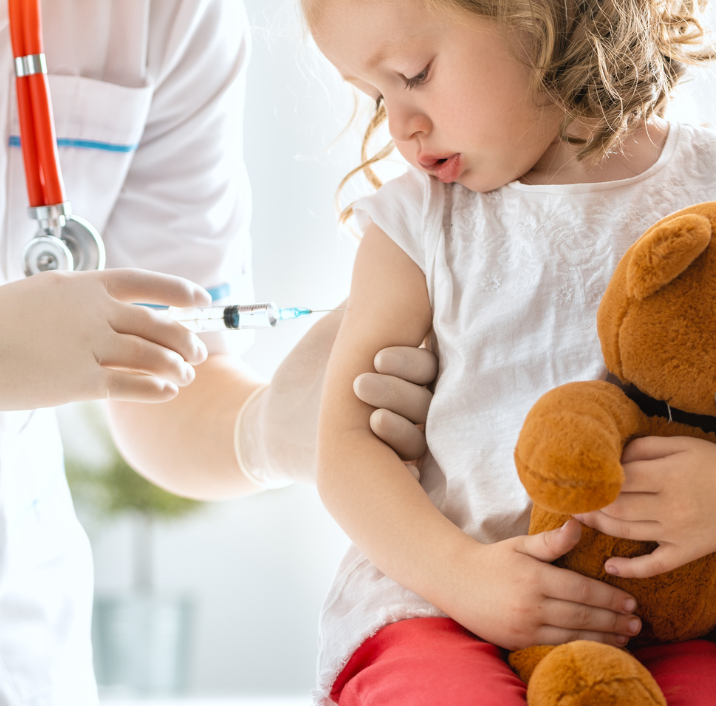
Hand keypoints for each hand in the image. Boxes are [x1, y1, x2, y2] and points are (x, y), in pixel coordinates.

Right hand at [0, 269, 208, 447]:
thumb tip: (100, 316)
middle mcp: (90, 311)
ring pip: (151, 355)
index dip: (178, 290)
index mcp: (80, 284)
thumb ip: (73, 305)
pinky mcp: (77, 382)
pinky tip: (168, 392)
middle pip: (156, 322)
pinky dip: (156, 388)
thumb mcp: (35, 297)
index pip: (144, 282)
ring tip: (185, 373)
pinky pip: (131, 385)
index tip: (202, 299)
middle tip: (197, 348)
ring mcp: (86, 345)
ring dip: (175, 365)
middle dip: (184, 337)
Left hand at [236, 310, 435, 485]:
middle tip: (367, 373)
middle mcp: (423, 401)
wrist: (280, 419)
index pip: (434, 363)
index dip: (412, 359)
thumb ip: (374, 298)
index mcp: (419, 366)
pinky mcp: (397, 466)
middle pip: (433, 395)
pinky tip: (376, 429)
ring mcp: (412, 435)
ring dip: (399, 415)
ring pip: (424, 428)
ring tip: (364, 403)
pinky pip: (413, 460)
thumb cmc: (321, 362)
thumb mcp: (347, 326)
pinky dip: (399, 446)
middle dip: (401, 385)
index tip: (377, 354)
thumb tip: (394, 249)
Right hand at [432, 520, 642, 650]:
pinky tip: (596, 648)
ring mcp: (524, 628)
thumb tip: (578, 524)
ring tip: (626, 639)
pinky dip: (579, 648)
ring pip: (572, 637)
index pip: (581, 590)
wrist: (455, 583)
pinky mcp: (518, 643)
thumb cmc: (494, 560)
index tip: (631, 601)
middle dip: (613, 621)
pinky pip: (555, 648)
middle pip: (581, 616)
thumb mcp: (521, 545)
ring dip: (602, 639)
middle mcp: (530, 606)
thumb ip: (552, 542)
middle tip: (637, 624)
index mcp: (534, 578)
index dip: (609, 598)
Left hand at [572, 435, 715, 578]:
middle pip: (617, 508)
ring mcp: (678, 532)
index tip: (577, 478)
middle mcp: (672, 505)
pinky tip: (609, 565)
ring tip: (582, 520)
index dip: (595, 480)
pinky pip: (654, 565)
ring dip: (600, 527)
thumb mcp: (682, 444)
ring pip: (627, 533)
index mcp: (669, 474)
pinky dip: (629, 569)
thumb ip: (644, 448)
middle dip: (589, 505)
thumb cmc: (714, 463)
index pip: (619, 479)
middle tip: (570, 500)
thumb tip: (613, 459)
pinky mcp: (687, 552)